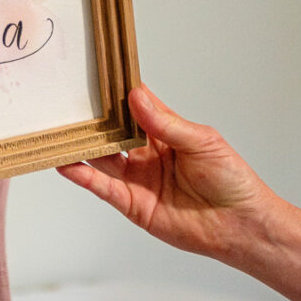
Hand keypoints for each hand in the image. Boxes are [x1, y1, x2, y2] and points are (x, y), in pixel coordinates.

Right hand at [57, 86, 276, 260]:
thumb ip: (165, 123)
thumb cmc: (232, 180)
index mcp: (166, 132)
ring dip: (82, 147)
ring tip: (59, 133)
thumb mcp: (202, 142)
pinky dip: (84, 176)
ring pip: (102, 159)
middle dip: (92, 119)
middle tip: (67, 102)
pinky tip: (68, 164)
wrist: (241, 226)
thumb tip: (136, 98)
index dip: (118, 92)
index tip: (97, 75)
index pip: (136, 106)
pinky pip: (104, 187)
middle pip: (112, 133)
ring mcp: (139, 179)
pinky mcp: (133, 204)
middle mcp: (148, 154)